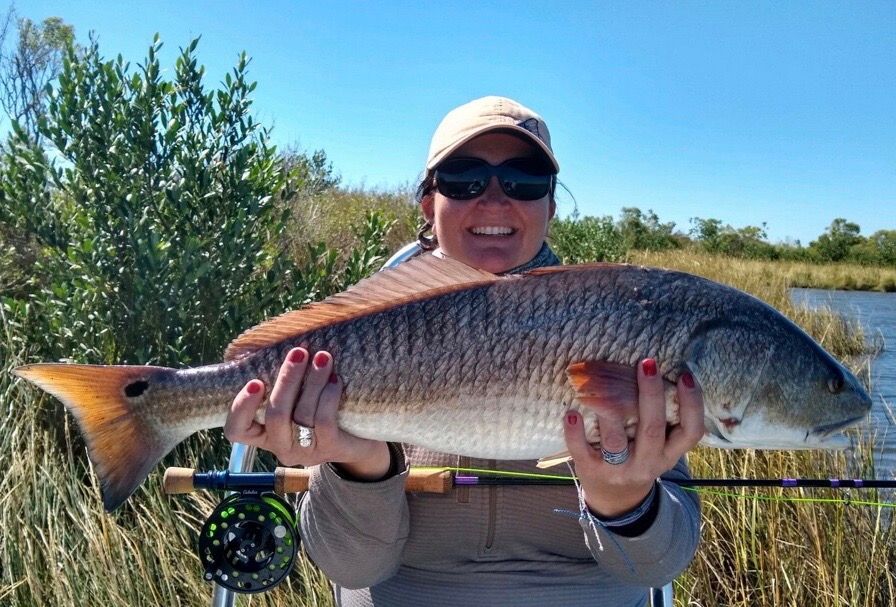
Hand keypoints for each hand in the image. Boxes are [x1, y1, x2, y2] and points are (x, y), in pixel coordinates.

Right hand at [223, 347, 390, 478]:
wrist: (362, 434)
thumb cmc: (322, 406)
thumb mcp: (297, 395)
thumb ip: (281, 379)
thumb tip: (274, 339)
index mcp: (264, 433)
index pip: (236, 430)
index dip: (241, 407)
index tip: (255, 381)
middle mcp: (281, 445)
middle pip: (275, 415)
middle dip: (287, 380)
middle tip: (299, 353)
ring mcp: (305, 451)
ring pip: (302, 414)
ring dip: (313, 381)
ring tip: (323, 357)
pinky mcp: (330, 448)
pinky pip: (324, 420)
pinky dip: (328, 395)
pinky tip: (335, 378)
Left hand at [563, 358, 703, 517]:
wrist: (615, 499)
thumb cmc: (640, 457)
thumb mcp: (659, 446)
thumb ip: (663, 420)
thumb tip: (656, 370)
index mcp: (669, 453)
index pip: (690, 432)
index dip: (692, 405)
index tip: (685, 376)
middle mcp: (648, 463)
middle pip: (653, 429)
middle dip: (651, 395)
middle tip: (647, 363)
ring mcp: (618, 469)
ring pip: (616, 442)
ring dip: (609, 413)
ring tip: (602, 385)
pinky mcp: (591, 470)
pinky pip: (582, 452)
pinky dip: (575, 433)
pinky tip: (572, 413)